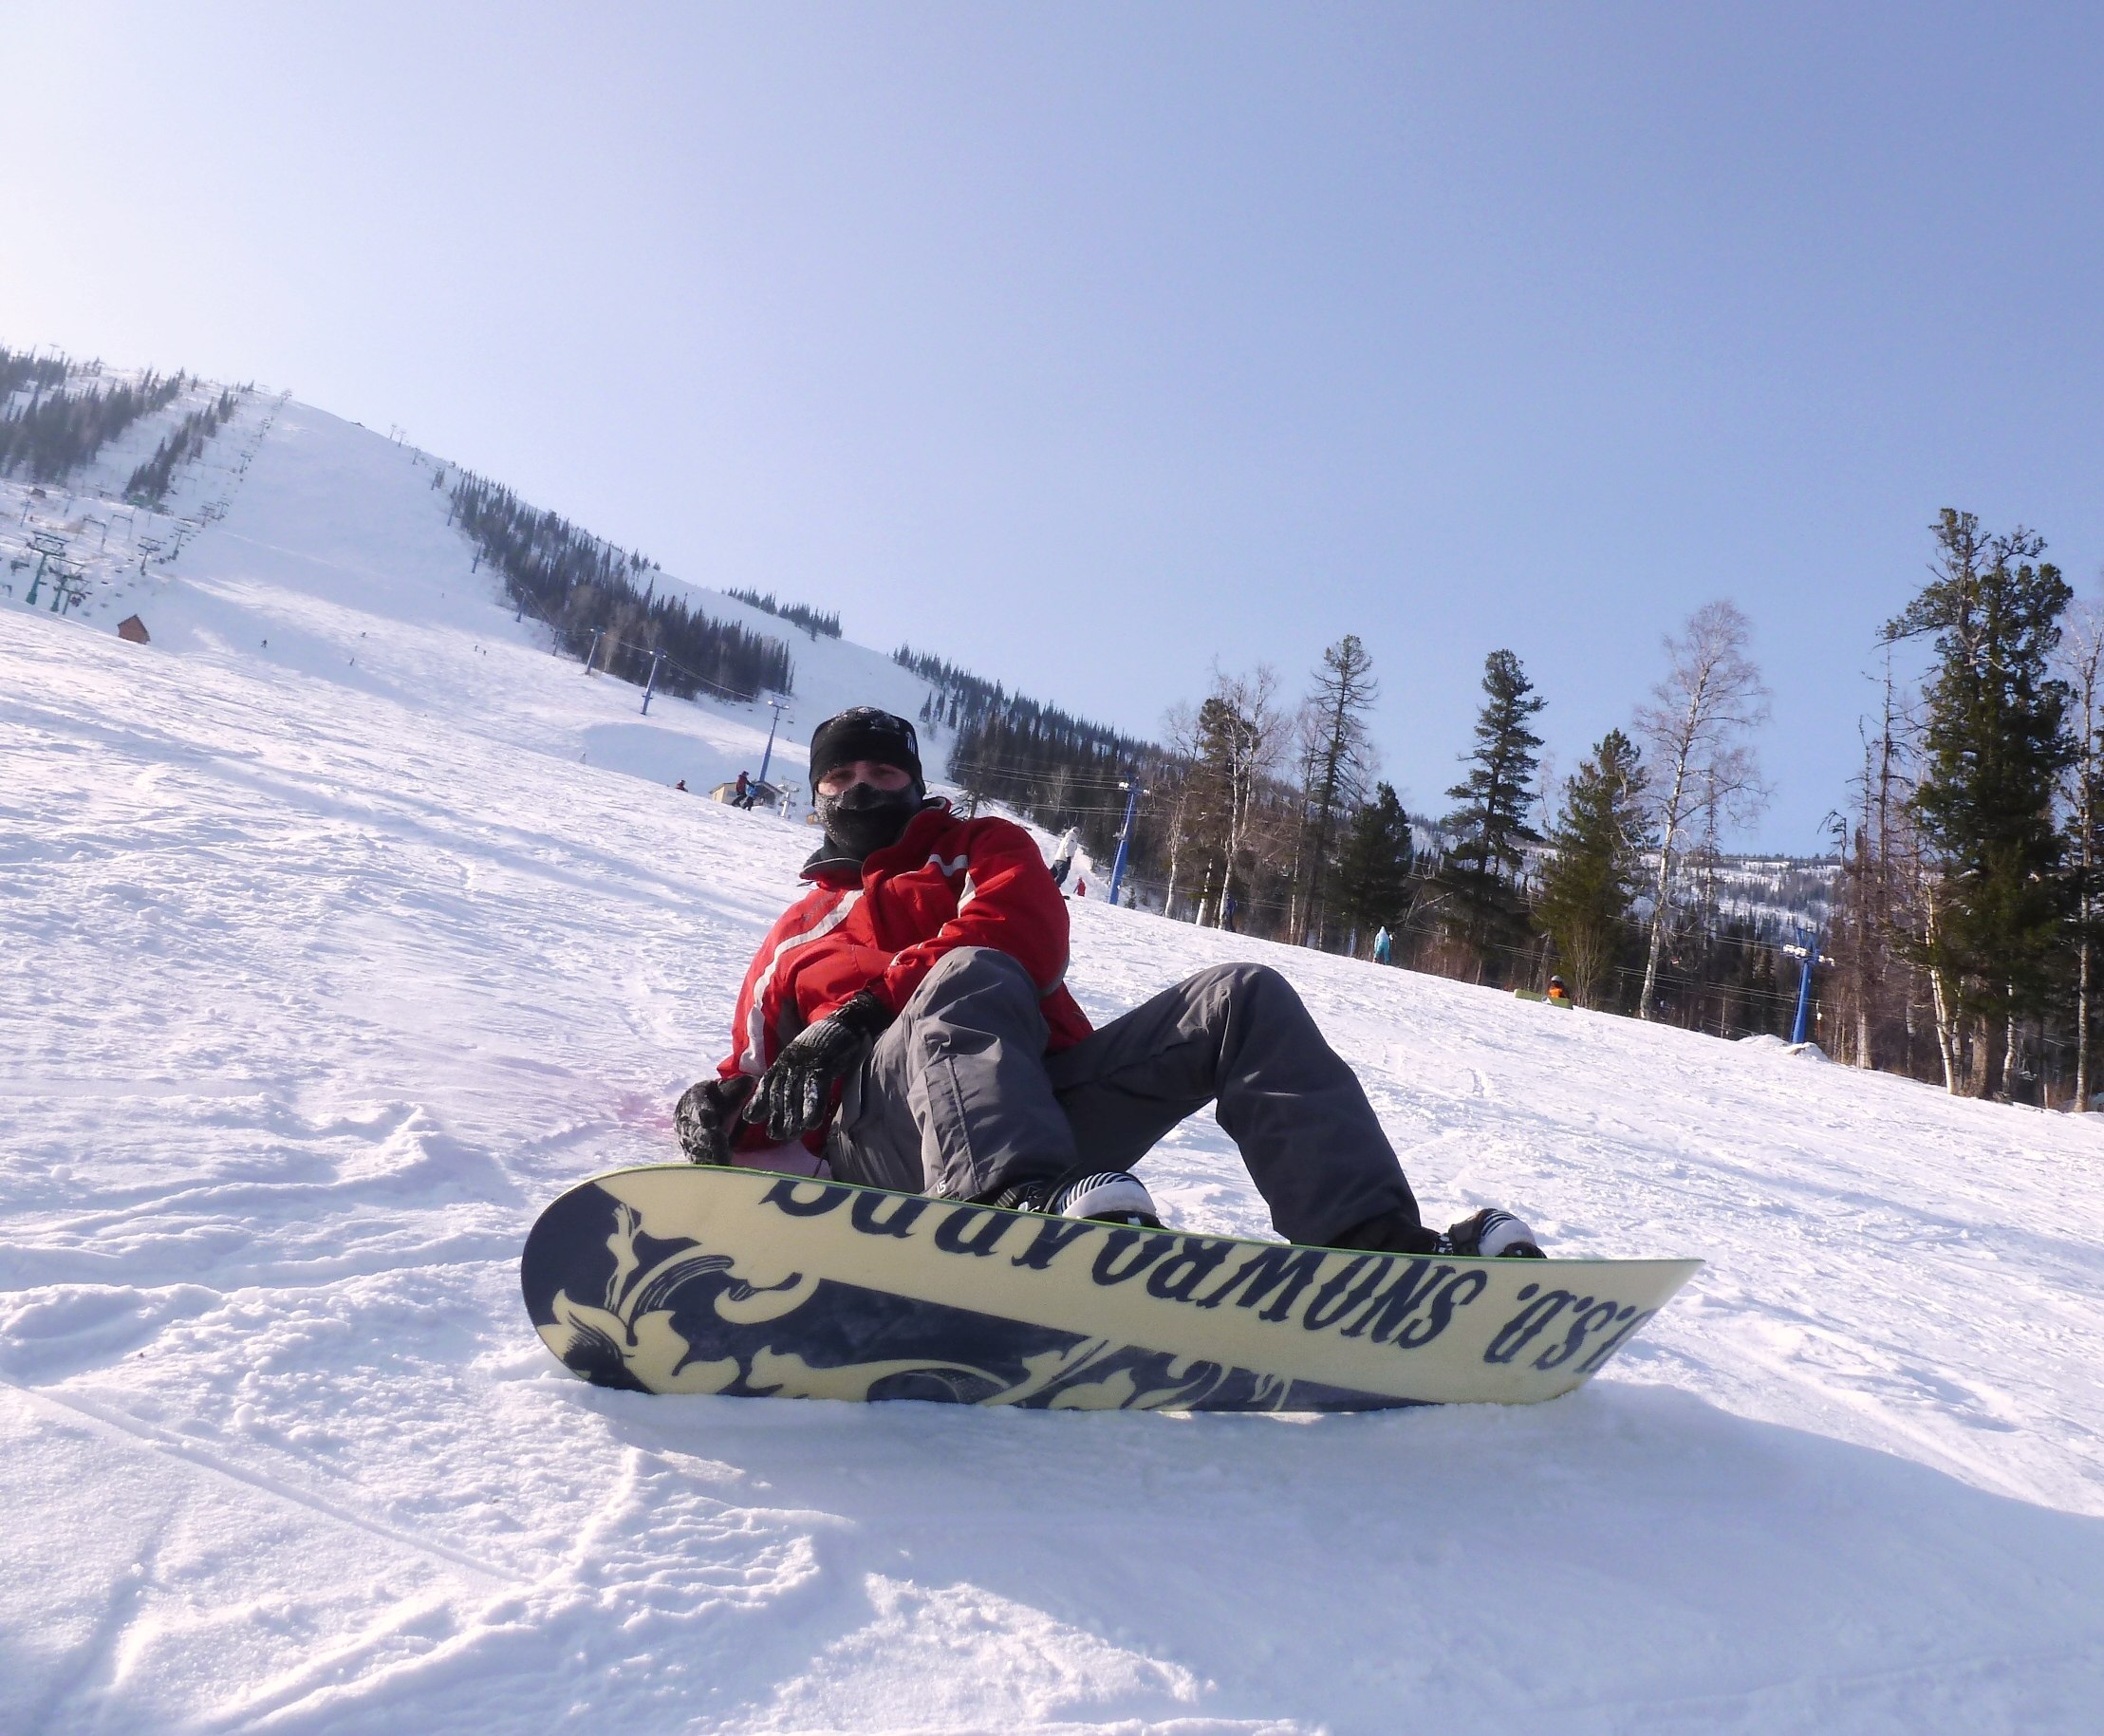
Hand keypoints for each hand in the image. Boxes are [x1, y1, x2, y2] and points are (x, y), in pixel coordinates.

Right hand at [674, 1074, 756, 1164]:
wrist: (705, 1111)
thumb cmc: (719, 1098)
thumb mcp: (727, 1089)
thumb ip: (738, 1086)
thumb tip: (751, 1080)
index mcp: (693, 1098)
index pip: (696, 1104)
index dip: (703, 1112)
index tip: (711, 1119)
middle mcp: (685, 1118)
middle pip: (694, 1129)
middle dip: (707, 1137)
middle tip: (721, 1141)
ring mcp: (685, 1137)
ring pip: (695, 1147)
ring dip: (708, 1153)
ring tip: (724, 1158)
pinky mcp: (690, 1152)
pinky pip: (696, 1160)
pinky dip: (707, 1165)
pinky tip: (720, 1168)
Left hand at [752, 990, 893, 1141]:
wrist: (846, 1022)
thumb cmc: (826, 1042)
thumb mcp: (804, 1056)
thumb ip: (794, 1072)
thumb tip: (787, 1094)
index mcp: (786, 1058)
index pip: (769, 1081)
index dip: (760, 1100)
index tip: (751, 1118)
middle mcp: (792, 1060)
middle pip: (781, 1091)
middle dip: (776, 1114)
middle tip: (775, 1136)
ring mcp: (807, 1062)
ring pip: (795, 1092)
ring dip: (792, 1115)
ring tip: (791, 1134)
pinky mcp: (824, 1064)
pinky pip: (816, 1088)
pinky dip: (813, 1106)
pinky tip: (811, 1123)